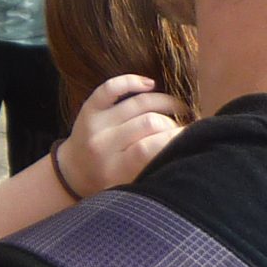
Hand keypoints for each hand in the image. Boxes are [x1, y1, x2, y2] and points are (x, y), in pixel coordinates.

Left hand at [58, 75, 184, 194]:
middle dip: (173, 124)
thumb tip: (191, 150)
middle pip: (149, 123)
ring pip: (138, 103)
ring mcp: (95, 123)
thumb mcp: (133, 185)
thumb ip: (156, 168)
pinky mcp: (89, 108)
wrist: (74, 171)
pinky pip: (111, 87)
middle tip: (184, 128)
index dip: (175, 139)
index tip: (192, 138)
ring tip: (180, 109)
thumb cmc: (112, 181)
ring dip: (166, 103)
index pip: (149, 148)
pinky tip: (151, 85)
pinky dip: (132, 81)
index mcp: (114, 168)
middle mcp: (103, 144)